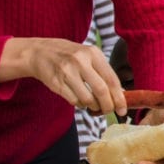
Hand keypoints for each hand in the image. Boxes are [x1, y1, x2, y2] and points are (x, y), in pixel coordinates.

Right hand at [0, 37, 126, 115]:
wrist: (41, 52)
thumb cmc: (71, 56)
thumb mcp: (89, 57)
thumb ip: (104, 72)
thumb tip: (121, 94)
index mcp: (93, 54)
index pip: (111, 79)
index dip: (119, 97)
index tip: (123, 109)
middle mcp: (81, 61)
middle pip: (101, 90)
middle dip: (108, 105)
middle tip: (110, 111)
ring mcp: (67, 72)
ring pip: (87, 98)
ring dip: (94, 106)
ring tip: (94, 105)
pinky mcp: (56, 83)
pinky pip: (74, 101)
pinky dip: (81, 104)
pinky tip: (81, 100)